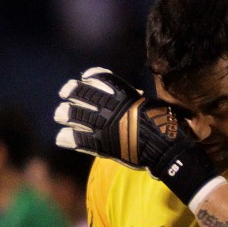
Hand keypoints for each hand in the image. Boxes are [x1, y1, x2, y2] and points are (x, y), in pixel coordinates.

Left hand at [54, 67, 220, 204]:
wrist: (167, 149)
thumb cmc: (167, 127)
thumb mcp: (154, 106)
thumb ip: (140, 100)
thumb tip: (136, 94)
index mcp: (126, 96)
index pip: (104, 79)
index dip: (93, 77)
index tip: (85, 77)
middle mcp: (112, 108)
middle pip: (85, 94)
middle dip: (73, 91)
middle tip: (64, 92)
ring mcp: (106, 126)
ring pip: (78, 115)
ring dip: (67, 113)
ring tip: (59, 114)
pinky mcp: (103, 144)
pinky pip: (80, 139)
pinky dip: (69, 138)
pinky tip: (61, 138)